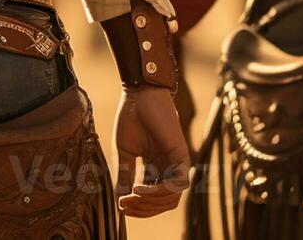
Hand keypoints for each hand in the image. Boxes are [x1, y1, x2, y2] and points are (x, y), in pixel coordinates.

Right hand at [112, 84, 193, 217]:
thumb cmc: (131, 118)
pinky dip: (158, 191)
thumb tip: (120, 202)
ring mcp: (177, 163)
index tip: (121, 206)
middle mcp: (169, 168)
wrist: (139, 95)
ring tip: (131, 195)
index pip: (153, 199)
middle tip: (124, 204)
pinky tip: (139, 187)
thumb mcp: (124, 153)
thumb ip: (124, 176)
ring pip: (172, 198)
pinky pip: (177, 184)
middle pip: (164, 203)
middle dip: (144, 208)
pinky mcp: (182, 155)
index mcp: (156, 168)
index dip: (139, 207)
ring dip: (150, 202)